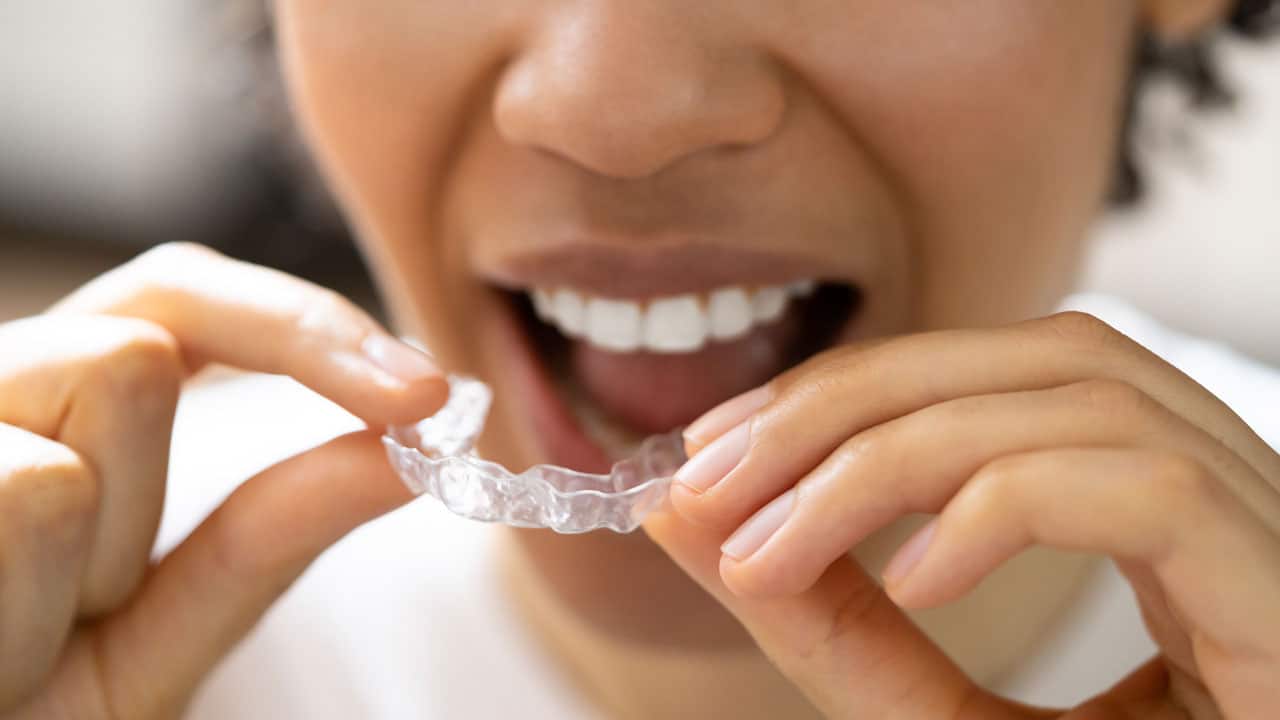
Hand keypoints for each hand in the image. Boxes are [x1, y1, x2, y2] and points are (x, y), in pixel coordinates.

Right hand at [0, 243, 446, 718]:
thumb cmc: (20, 714)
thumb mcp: (157, 634)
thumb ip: (273, 530)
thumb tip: (416, 442)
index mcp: (47, 403)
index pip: (185, 295)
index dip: (309, 330)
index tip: (429, 398)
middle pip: (137, 353)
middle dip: (138, 501)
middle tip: (60, 614)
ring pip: (77, 428)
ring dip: (71, 578)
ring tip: (3, 647)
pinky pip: (26, 488)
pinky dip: (20, 614)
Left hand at [647, 311, 1279, 718]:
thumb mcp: (933, 713)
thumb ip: (824, 619)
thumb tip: (682, 515)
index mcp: (1143, 502)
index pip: (987, 377)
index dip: (838, 392)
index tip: (708, 453)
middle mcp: (1220, 488)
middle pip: (1029, 356)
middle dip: (841, 405)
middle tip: (704, 483)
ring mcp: (1269, 530)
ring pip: (1078, 399)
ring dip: (890, 456)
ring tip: (770, 548)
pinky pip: (1150, 490)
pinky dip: (1005, 509)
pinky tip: (913, 582)